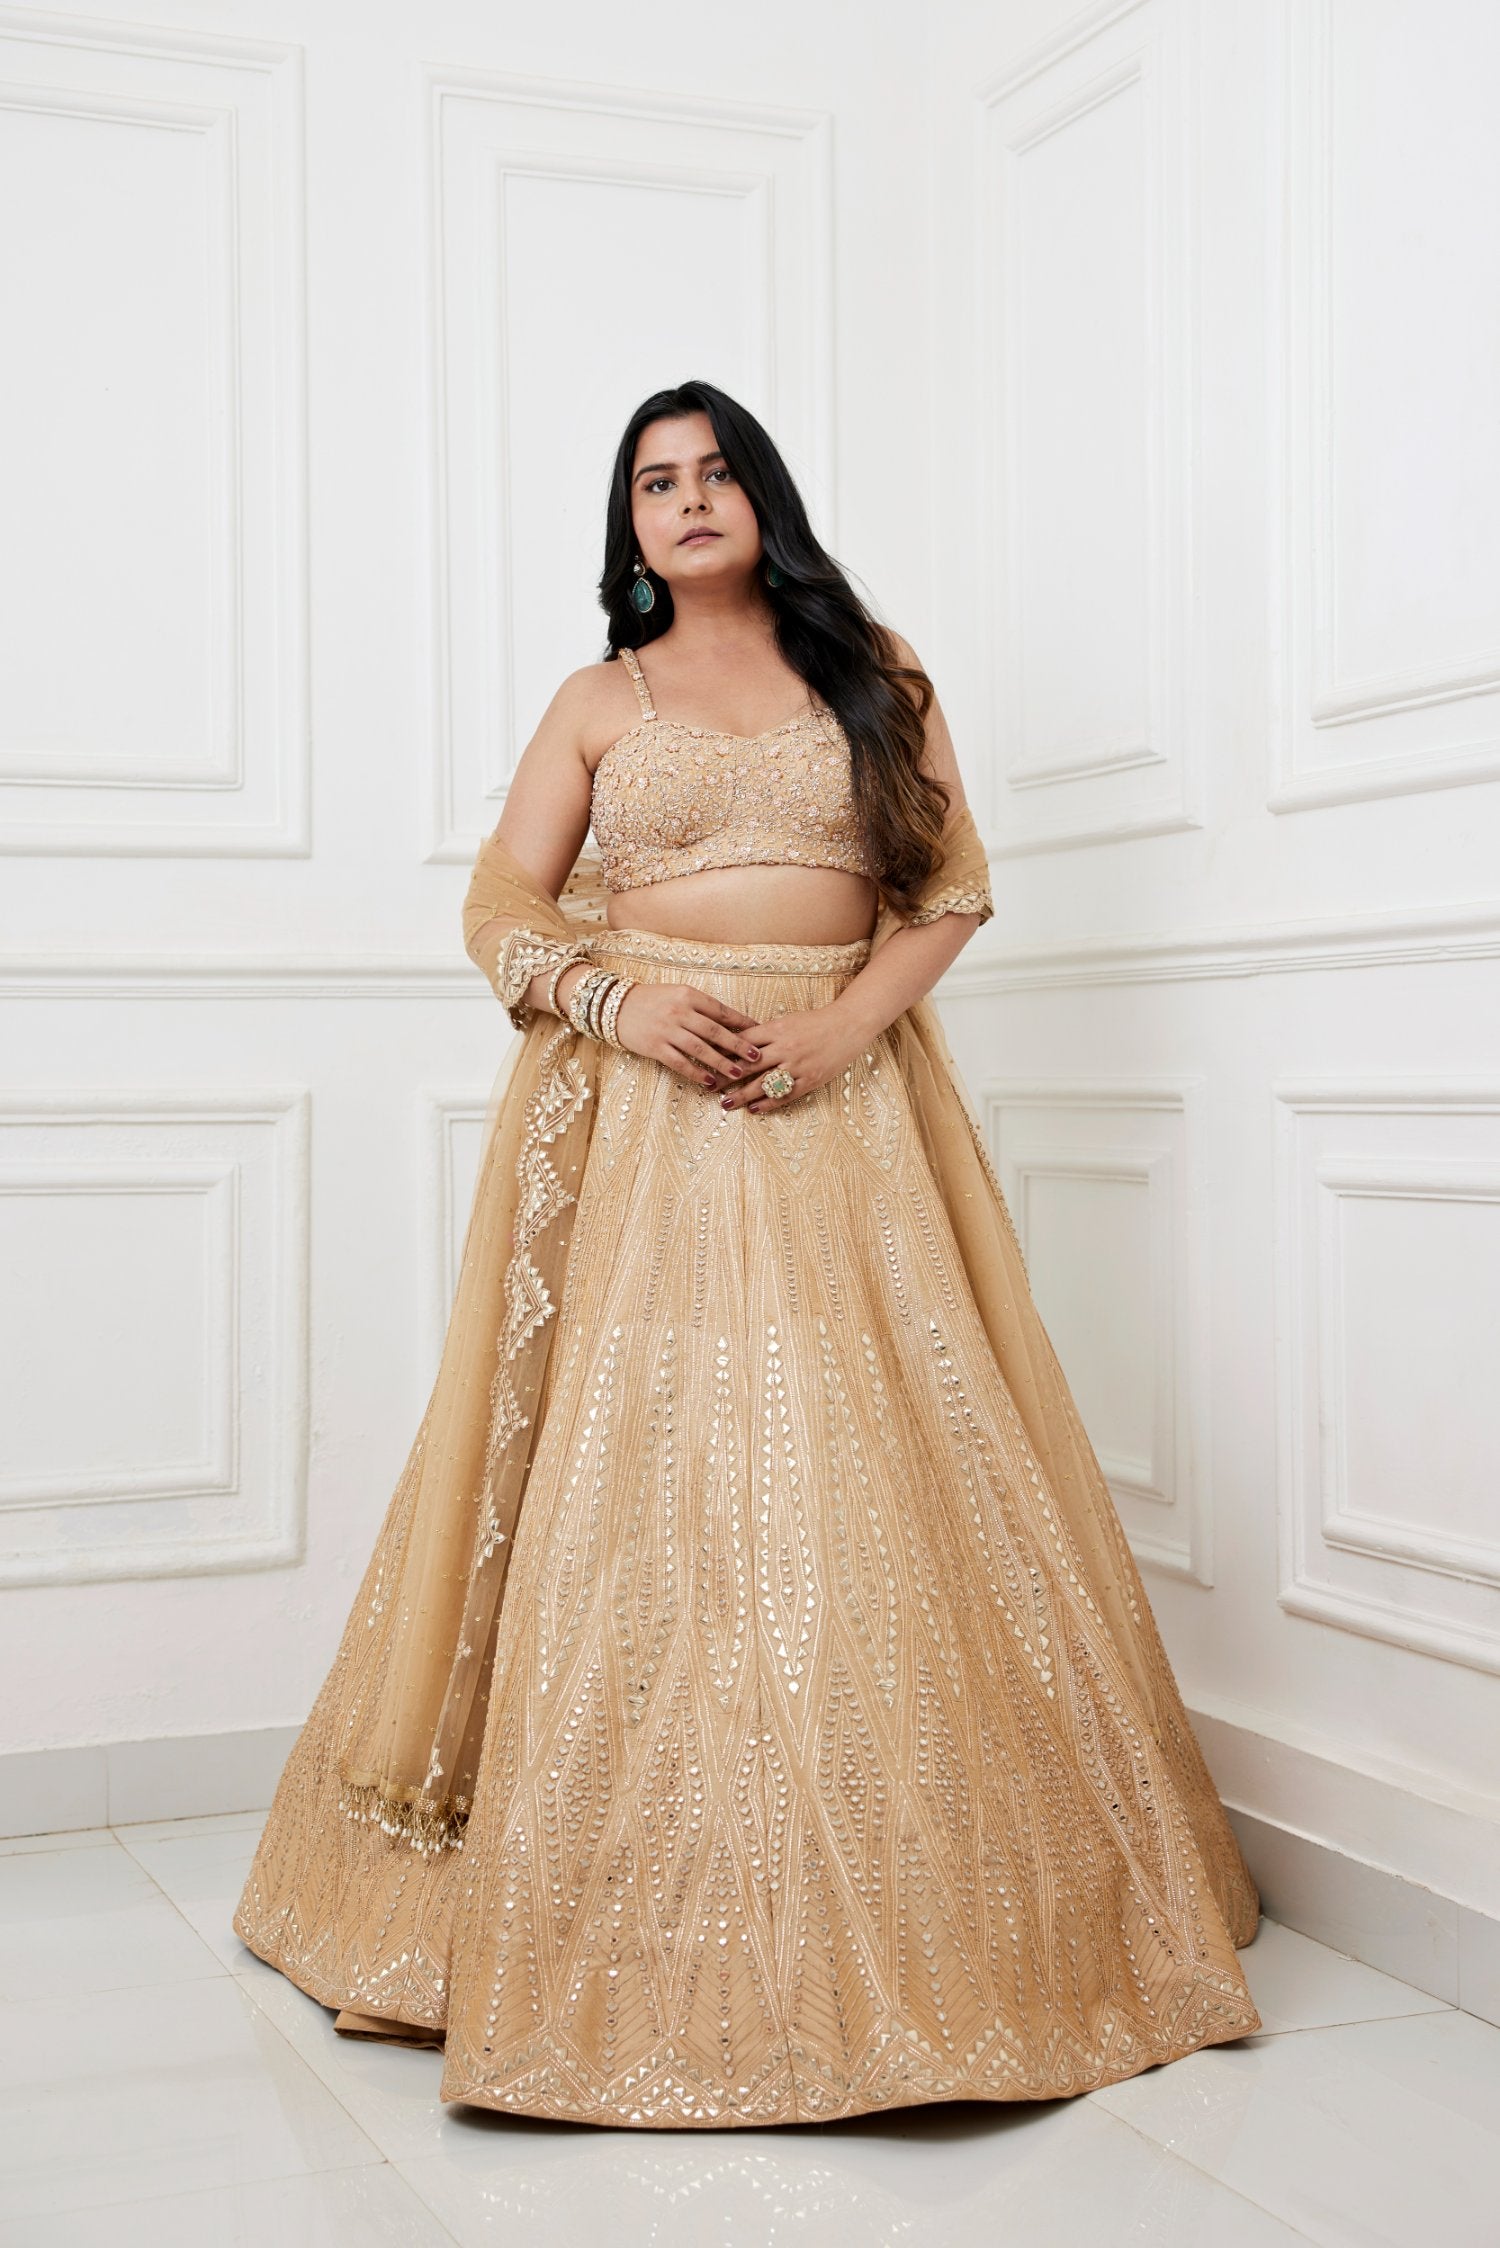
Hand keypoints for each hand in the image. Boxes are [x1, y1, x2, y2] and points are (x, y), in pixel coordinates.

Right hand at [611, 980, 765, 1089]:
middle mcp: (679, 1011)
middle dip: (737, 1045)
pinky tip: (709, 1081)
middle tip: (755, 1057)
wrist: (615, 1006)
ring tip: (737, 1073)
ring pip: (699, 1048)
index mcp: (688, 995)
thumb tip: (729, 1024)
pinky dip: (696, 1072)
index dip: (742, 1023)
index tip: (759, 1033)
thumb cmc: (651, 1000)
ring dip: (720, 1062)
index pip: (721, 1011)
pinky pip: (679, 1062)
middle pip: (714, 1031)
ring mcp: (667, 1029)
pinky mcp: (655, 1046)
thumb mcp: (677, 994)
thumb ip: (700, 1007)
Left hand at [715, 1003, 871, 1113]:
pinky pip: (785, 1095)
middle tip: (709, 1087)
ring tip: (727, 1103)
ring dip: (743, 1095)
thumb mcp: (788, 1021)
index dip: (723, 1053)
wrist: (849, 1026)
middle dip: (726, 1077)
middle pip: (748, 1066)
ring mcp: (797, 1065)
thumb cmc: (816, 1022)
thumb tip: (738, 1042)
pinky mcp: (810, 1079)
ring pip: (764, 1084)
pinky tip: (755, 1109)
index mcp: (777, 1029)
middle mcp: (785, 1048)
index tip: (707, 1061)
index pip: (743, 1042)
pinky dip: (768, 1103)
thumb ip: (765, 1033)